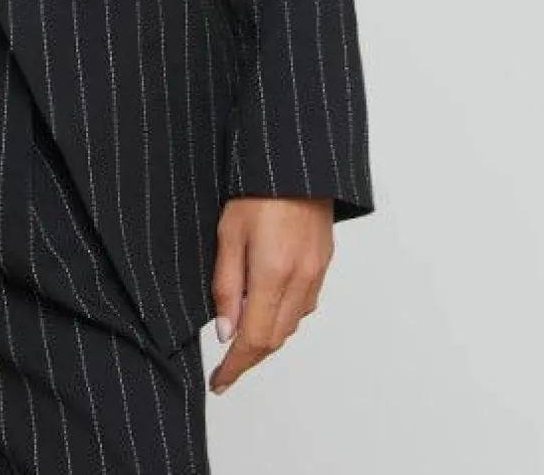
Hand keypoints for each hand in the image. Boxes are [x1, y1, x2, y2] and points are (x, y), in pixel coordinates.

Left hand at [207, 196, 333, 394]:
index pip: (255, 340)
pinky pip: (305, 304)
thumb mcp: (227, 232)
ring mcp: (317, 273)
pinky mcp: (324, 263)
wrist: (296, 161)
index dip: (236, 366)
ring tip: (241, 333)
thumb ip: (226, 285)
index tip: (219, 382)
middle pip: (276, 338)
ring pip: (292, 323)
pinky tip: (267, 303)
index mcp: (274, 273)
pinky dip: (284, 314)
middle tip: (225, 365)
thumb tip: (226, 332)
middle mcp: (301, 280)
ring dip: (268, 336)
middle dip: (249, 356)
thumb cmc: (255, 188)